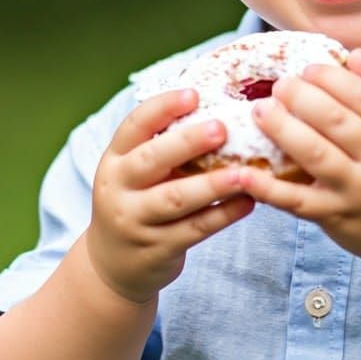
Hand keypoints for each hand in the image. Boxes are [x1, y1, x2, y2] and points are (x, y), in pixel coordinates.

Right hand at [86, 89, 253, 304]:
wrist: (112, 265)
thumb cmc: (138, 200)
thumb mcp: (136, 171)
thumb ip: (165, 145)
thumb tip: (219, 106)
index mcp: (115, 158)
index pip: (134, 125)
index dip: (163, 107)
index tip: (194, 94)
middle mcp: (119, 188)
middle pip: (152, 160)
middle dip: (187, 142)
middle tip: (221, 128)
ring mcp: (136, 221)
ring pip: (176, 199)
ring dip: (212, 185)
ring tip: (245, 173)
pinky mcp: (157, 249)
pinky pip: (194, 229)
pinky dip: (223, 215)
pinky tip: (248, 201)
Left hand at [236, 50, 360, 270]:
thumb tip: (354, 54)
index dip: (333, 78)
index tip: (307, 68)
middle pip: (338, 121)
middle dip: (302, 98)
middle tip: (279, 85)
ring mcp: (357, 191)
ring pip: (316, 155)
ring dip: (283, 130)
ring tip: (260, 111)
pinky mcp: (335, 217)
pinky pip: (298, 202)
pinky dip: (268, 189)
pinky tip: (244, 174)